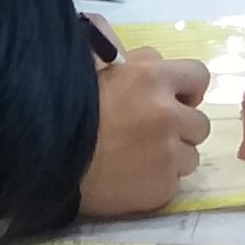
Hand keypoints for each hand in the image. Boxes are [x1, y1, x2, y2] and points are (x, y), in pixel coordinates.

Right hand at [82, 46, 210, 215]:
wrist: (44, 159)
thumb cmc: (65, 107)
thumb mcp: (95, 67)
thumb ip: (129, 58)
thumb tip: (148, 56)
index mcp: (152, 78)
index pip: (200, 77)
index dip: (186, 90)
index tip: (171, 99)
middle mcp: (168, 115)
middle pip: (199, 123)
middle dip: (179, 127)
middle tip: (148, 132)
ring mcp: (168, 155)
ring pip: (190, 156)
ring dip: (171, 156)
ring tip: (137, 158)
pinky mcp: (162, 188)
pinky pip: (174, 183)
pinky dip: (157, 181)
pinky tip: (130, 177)